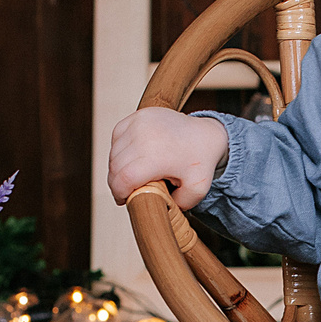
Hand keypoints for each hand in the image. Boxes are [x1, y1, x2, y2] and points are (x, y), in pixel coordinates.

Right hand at [107, 109, 230, 208]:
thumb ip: (176, 205)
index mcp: (157, 156)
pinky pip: (117, 137)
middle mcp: (144, 136)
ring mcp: (140, 122)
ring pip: (114, 152)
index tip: (123, 200)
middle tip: (126, 191)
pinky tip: (130, 158)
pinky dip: (119, 149)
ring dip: (117, 167)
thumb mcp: (196, 191)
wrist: (206, 134)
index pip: (123, 178)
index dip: (119, 193)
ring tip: (130, 175)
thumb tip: (155, 206)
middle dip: (117, 183)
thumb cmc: (200, 162)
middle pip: (115, 166)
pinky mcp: (138, 115)